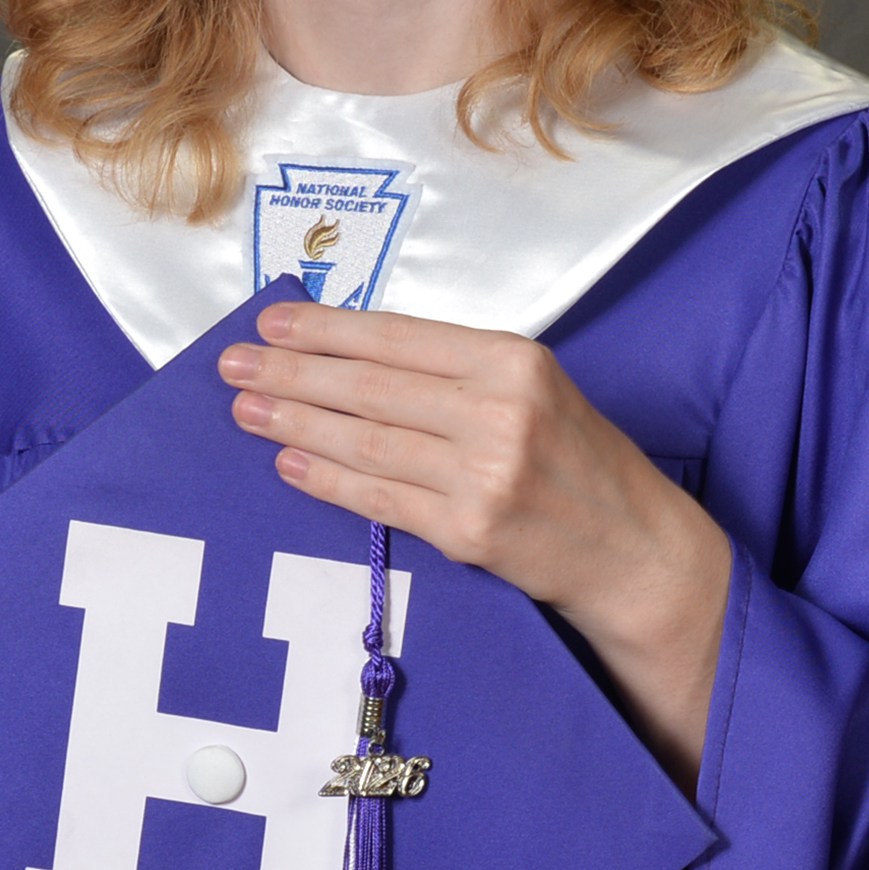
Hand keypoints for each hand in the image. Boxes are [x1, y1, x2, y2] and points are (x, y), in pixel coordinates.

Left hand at [218, 301, 732, 782]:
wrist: (634, 547)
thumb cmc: (577, 462)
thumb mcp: (532, 390)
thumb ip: (453, 371)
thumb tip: (350, 354)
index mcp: (512, 360)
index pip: (396, 336)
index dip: (325, 329)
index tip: (272, 322)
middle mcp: (499, 411)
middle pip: (369, 386)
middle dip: (291, 373)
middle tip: (235, 365)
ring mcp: (484, 475)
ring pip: (366, 441)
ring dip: (295, 424)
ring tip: (247, 411)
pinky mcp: (471, 531)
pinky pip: (381, 498)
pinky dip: (329, 480)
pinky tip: (289, 462)